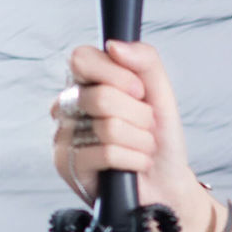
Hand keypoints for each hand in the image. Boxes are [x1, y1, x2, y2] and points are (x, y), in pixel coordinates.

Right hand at [49, 38, 211, 231]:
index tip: (140, 93)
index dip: (119, 76)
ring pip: (109, 127)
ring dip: (140, 141)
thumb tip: (114, 46)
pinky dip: (133, 160)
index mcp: (85, 81)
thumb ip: (145, 60)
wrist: (168, 184)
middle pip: (102, 96)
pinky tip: (134, 165)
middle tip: (145, 129)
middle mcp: (68, 105)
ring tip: (141, 148)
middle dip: (139, 117)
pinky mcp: (67, 165)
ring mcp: (63, 135)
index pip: (82, 58)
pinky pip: (107, 153)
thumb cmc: (160, 139)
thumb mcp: (161, 93)